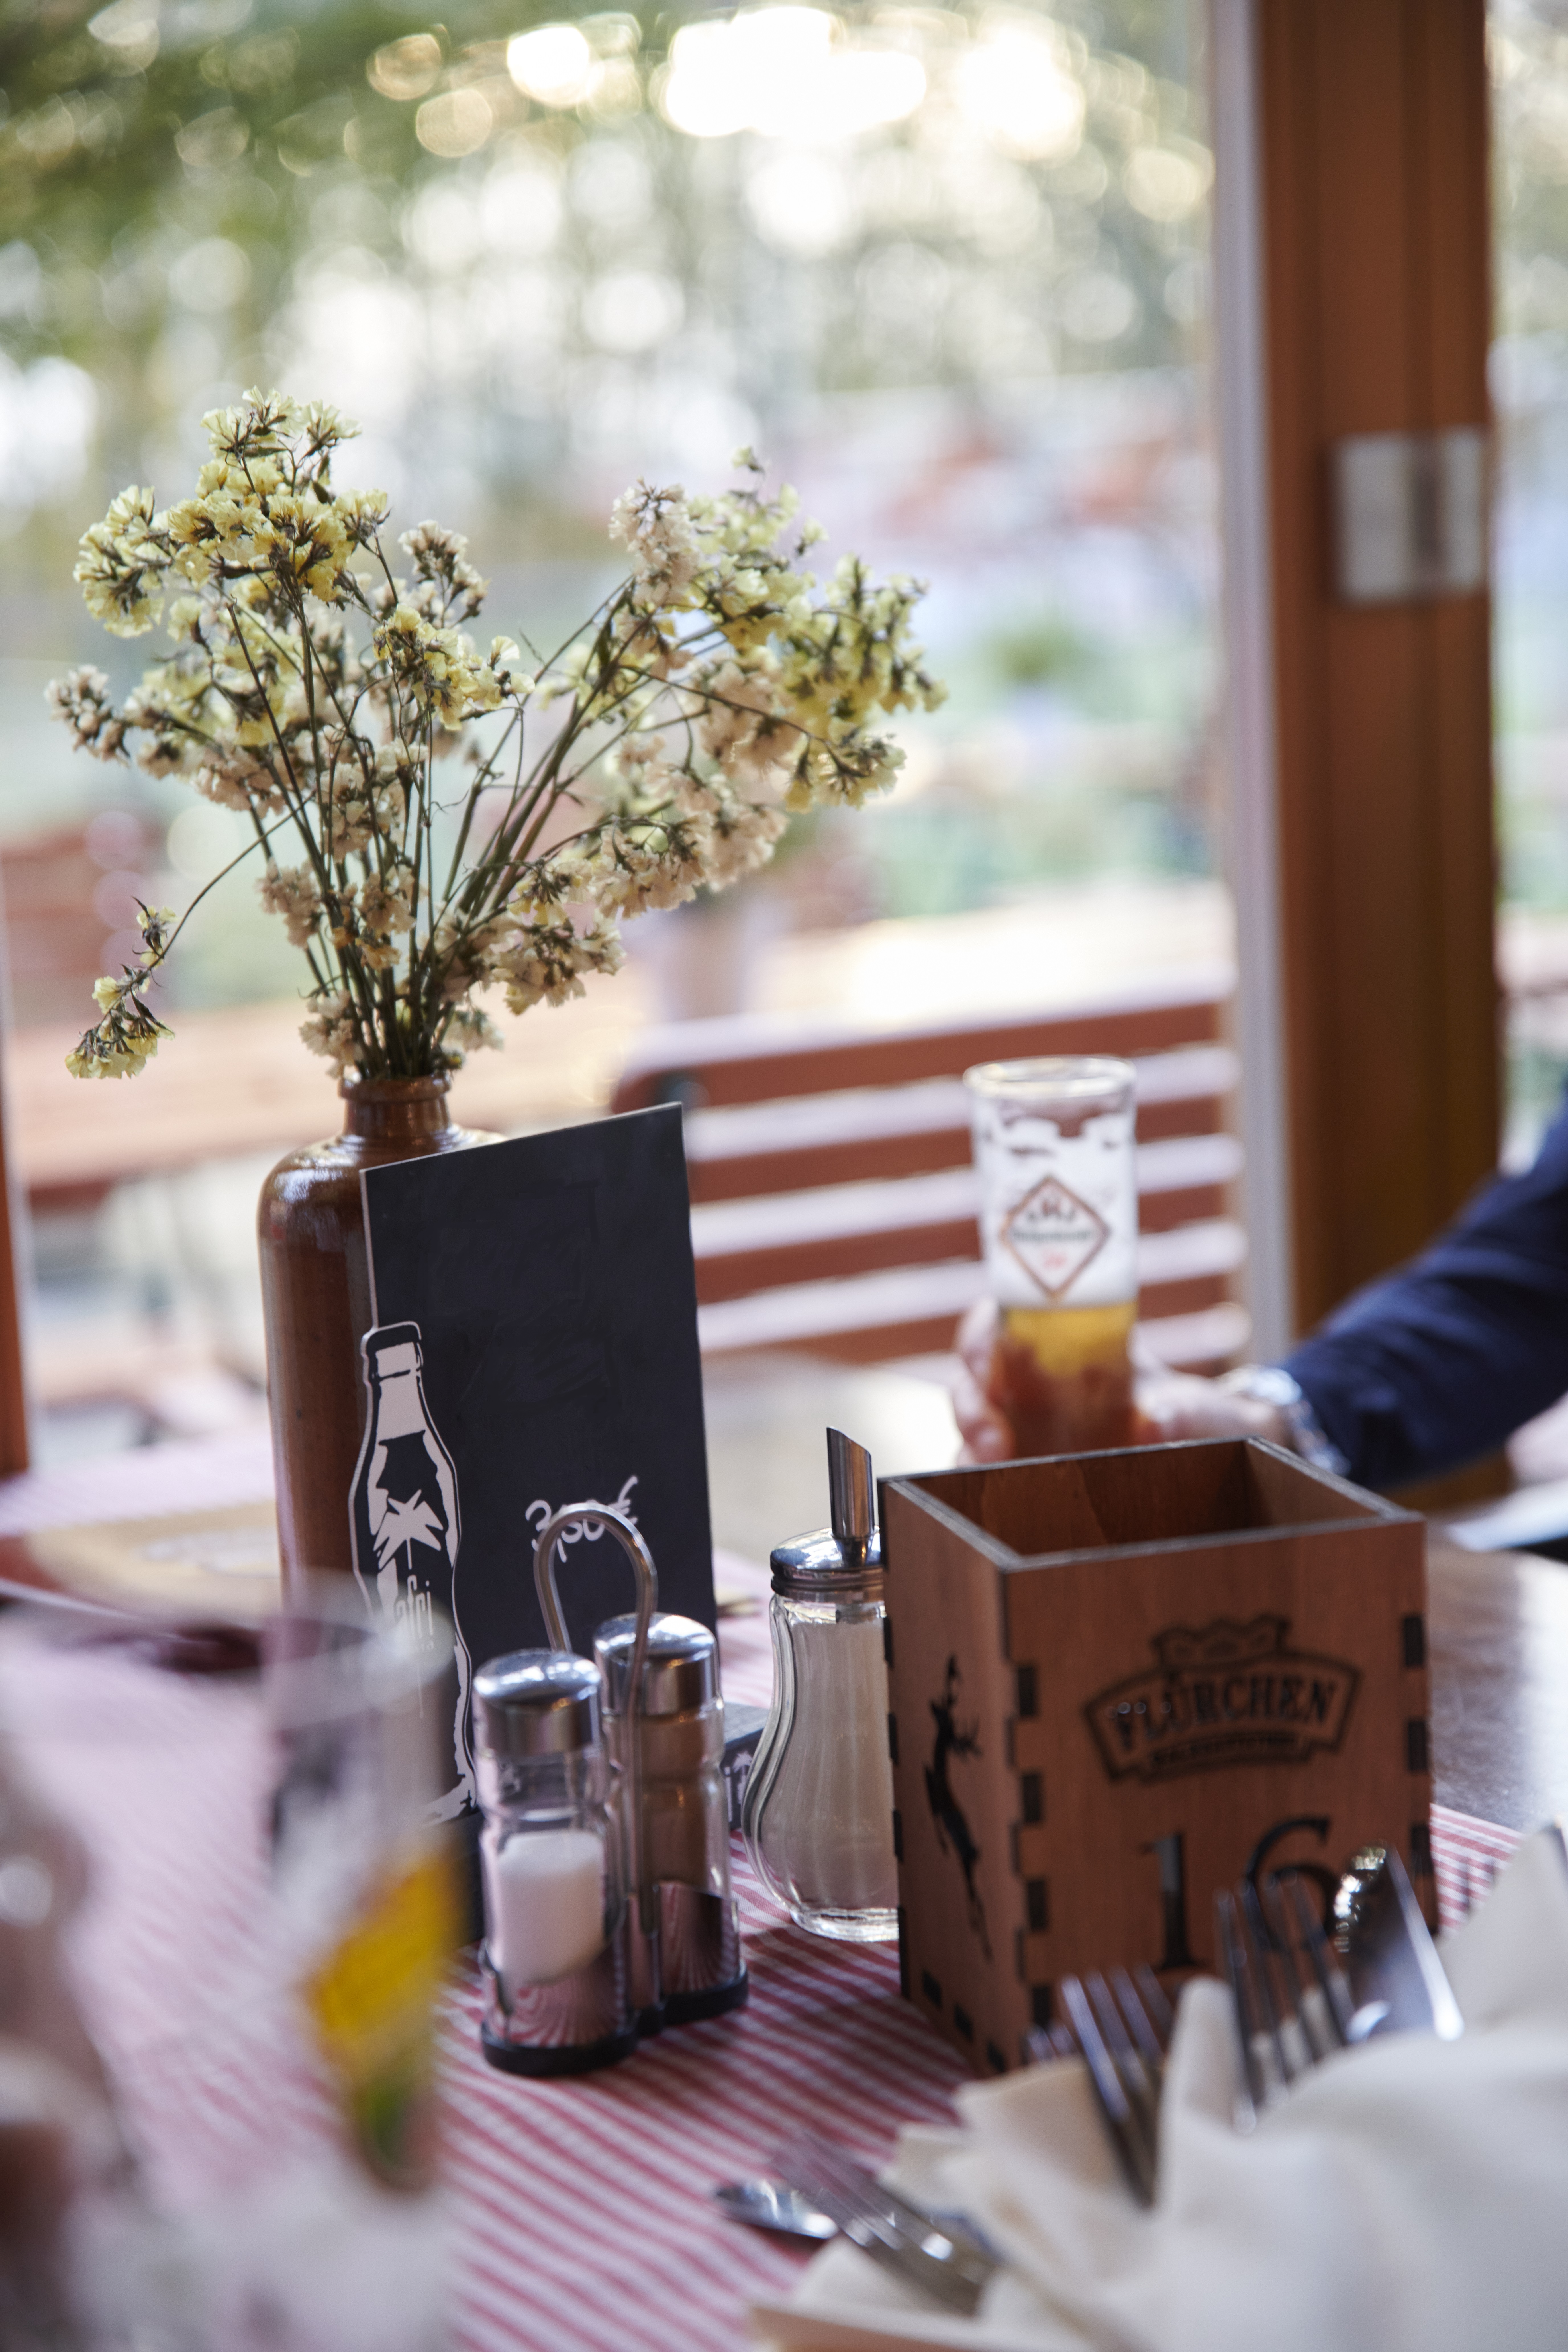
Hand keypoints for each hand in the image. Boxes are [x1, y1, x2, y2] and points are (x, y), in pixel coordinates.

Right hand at [952, 1299, 1286, 1461]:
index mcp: (1061, 1344)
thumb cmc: (1189, 1411)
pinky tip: (994, 1500)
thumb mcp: (1196, 1406)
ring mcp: (1020, 1428)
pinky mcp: (1022, 1470)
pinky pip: (984, 1474)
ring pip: (970, 1428)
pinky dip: (979, 1484)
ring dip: (969, 1448)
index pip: (999, 1322)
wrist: (1199, 1456)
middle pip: (973, 1378)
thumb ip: (1186, 1409)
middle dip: (970, 1405)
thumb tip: (1158, 1421)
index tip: (989, 1359)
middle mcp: (1029, 1382)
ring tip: (989, 1471)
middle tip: (992, 1440)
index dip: (982, 1336)